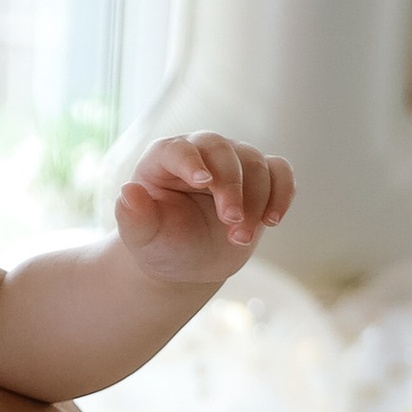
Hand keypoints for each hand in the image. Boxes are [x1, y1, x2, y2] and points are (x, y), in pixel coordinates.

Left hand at [115, 134, 293, 286]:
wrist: (188, 261)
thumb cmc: (161, 244)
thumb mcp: (142, 237)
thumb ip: (133, 217)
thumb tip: (128, 193)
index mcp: (164, 159)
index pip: (178, 149)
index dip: (191, 161)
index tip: (203, 182)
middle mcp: (200, 153)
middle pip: (223, 151)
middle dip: (231, 187)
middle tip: (232, 223)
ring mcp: (232, 163)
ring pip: (254, 162)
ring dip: (256, 201)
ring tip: (241, 238)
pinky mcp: (259, 178)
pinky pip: (280, 171)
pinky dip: (283, 192)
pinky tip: (273, 220)